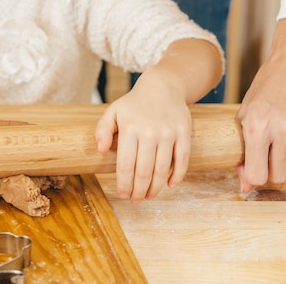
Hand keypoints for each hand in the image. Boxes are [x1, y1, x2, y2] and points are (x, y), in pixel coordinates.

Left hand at [95, 71, 191, 202]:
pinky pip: (183, 160)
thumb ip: (102, 130)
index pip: (126, 165)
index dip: (124, 184)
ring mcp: (169, 133)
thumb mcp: (113, 112)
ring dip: (155, 188)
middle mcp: (149, 132)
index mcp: (130, 128)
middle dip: (139, 191)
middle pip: (144, 171)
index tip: (123, 195)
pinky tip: (169, 185)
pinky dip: (177, 176)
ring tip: (149, 196)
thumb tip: (101, 150)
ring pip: (162, 169)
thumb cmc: (134, 104)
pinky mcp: (184, 133)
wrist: (162, 86)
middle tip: (135, 200)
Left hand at [236, 19, 285, 191]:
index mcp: (257, 124)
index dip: (255, 175)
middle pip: (279, 176)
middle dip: (274, 170)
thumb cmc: (270, 84)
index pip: (256, 174)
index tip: (257, 166)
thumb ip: (243, 149)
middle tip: (273, 154)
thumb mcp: (246, 112)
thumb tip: (244, 184)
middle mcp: (284, 127)